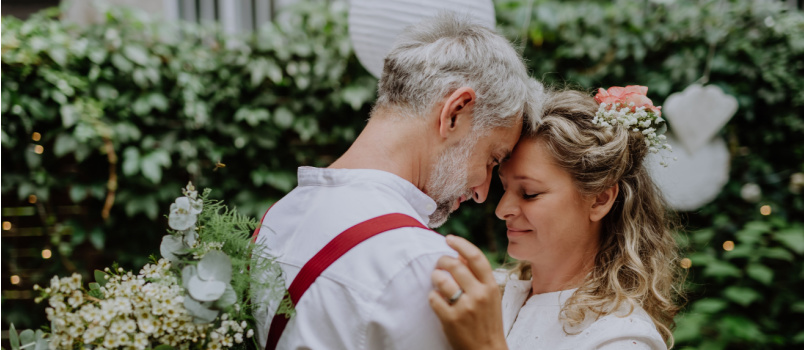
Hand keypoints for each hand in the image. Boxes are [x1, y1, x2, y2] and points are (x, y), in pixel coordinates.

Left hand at [429, 235, 507, 349]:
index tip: (449, 238)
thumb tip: (460, 254)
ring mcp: (465, 307)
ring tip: (436, 280)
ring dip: (435, 277)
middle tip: (439, 264)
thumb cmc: (487, 321)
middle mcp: (480, 294)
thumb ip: (478, 276)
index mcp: (491, 286)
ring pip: (441, 280)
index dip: (461, 244)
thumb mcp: (490, 297)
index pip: (476, 257)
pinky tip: (437, 300)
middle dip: (442, 261)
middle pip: (454, 265)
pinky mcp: (451, 319)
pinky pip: (433, 298)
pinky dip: (432, 297)